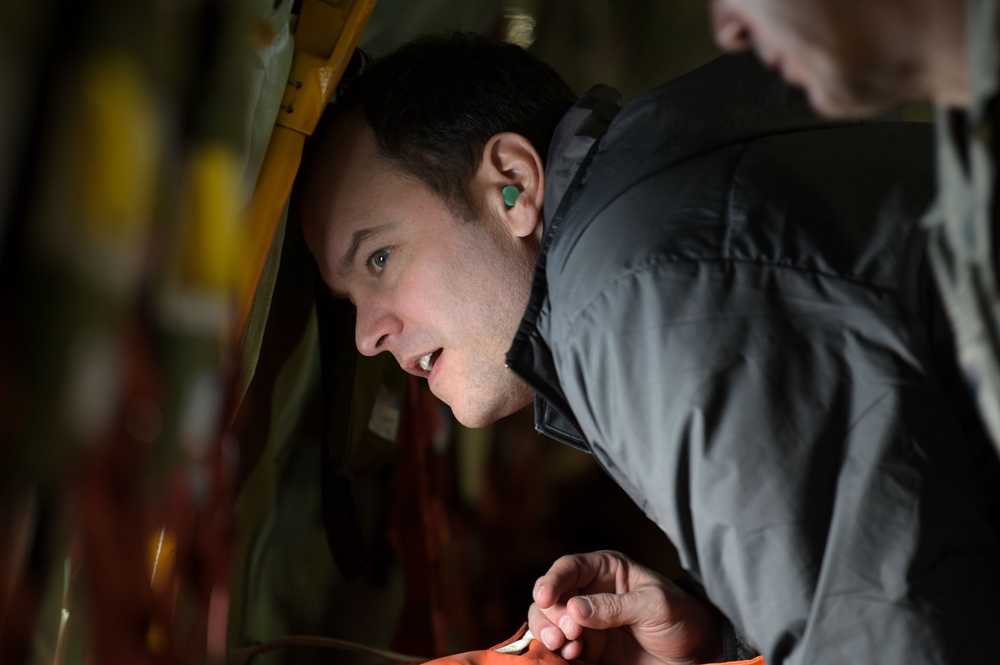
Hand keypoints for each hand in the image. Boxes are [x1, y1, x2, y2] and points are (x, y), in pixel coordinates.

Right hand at [527, 550, 722, 664]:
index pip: (569, 568)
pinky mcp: (587, 650)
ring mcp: (586, 623)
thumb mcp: (655, 606)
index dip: (553, 581)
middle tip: (567, 632)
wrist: (694, 656)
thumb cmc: (681, 619)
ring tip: (566, 647)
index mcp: (606, 571)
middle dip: (550, 613)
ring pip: (547, 622)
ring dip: (548, 633)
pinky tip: (568, 658)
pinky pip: (559, 650)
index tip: (545, 598)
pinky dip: (556, 654)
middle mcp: (589, 593)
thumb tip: (574, 608)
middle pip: (550, 596)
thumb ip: (615, 606)